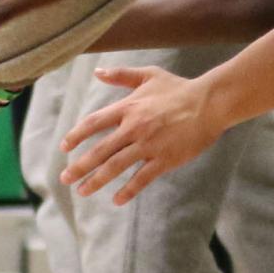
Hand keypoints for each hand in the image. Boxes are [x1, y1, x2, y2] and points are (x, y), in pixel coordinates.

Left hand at [59, 65, 221, 202]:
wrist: (209, 103)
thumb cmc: (179, 88)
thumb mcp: (148, 76)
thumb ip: (121, 75)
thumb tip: (97, 72)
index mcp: (128, 107)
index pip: (94, 123)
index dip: (76, 135)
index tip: (64, 147)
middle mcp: (134, 127)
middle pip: (100, 150)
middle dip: (80, 166)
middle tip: (65, 178)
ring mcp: (149, 145)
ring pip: (116, 166)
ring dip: (97, 180)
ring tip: (82, 191)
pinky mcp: (165, 159)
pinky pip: (142, 178)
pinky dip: (128, 190)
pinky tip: (117, 200)